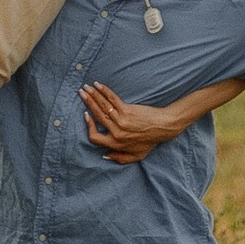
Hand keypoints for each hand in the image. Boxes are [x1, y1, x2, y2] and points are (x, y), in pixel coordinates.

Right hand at [82, 81, 210, 163]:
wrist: (163, 127)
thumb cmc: (150, 141)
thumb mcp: (136, 156)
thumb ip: (120, 158)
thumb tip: (105, 155)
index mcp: (116, 144)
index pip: (95, 137)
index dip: (89, 127)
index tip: (86, 115)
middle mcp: (116, 132)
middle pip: (96, 116)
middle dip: (87, 103)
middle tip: (80, 93)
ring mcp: (121, 120)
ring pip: (102, 106)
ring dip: (92, 95)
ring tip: (85, 88)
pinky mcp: (127, 110)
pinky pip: (112, 99)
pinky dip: (104, 91)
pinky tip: (98, 85)